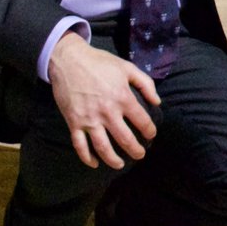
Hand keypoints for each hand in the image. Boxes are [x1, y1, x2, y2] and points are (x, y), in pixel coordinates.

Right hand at [47, 32, 160, 169]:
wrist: (69, 60)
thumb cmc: (100, 63)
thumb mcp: (127, 67)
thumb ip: (145, 83)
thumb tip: (157, 101)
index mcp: (122, 97)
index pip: (141, 120)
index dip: (149, 130)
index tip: (151, 134)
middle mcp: (107, 112)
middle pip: (124, 139)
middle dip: (135, 150)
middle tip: (140, 155)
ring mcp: (89, 119)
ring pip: (103, 147)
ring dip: (113, 160)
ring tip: (120, 165)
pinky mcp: (73, 123)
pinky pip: (80, 146)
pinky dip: (87, 158)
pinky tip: (95, 163)